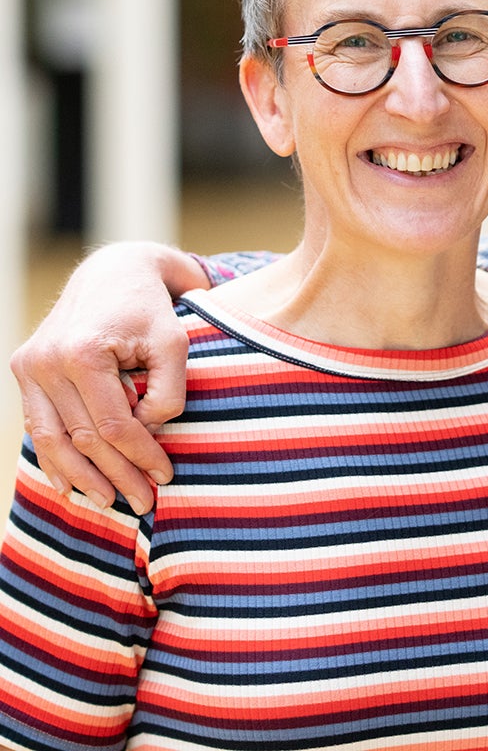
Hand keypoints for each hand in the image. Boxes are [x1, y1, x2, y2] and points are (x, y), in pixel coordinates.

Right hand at [10, 242, 207, 514]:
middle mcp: (47, 361)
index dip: (140, 455)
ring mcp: (30, 365)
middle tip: (143, 503)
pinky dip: (53, 456)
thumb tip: (148, 430)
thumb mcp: (175, 342)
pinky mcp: (24, 368)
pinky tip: (70, 484)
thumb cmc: (152, 308)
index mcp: (84, 352)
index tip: (165, 476)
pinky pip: (37, 424)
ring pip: (51, 439)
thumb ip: (168, 390)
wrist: (115, 271)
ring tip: (109, 502)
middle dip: (115, 475)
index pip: (114, 424)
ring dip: (80, 477)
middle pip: (82, 437)